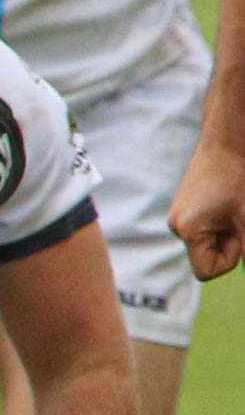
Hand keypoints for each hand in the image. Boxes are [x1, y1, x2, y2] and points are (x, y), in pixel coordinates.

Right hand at [168, 141, 244, 280]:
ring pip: (205, 243)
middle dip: (227, 244)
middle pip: (204, 258)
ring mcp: (178, 217)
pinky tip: (225, 204)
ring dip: (224, 233)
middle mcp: (176, 226)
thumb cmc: (237, 177)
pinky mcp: (184, 209)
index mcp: (188, 230)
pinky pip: (202, 230)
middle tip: (237, 218)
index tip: (239, 234)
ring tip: (232, 208)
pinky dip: (218, 224)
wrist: (225, 143)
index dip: (229, 259)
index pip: (206, 271)